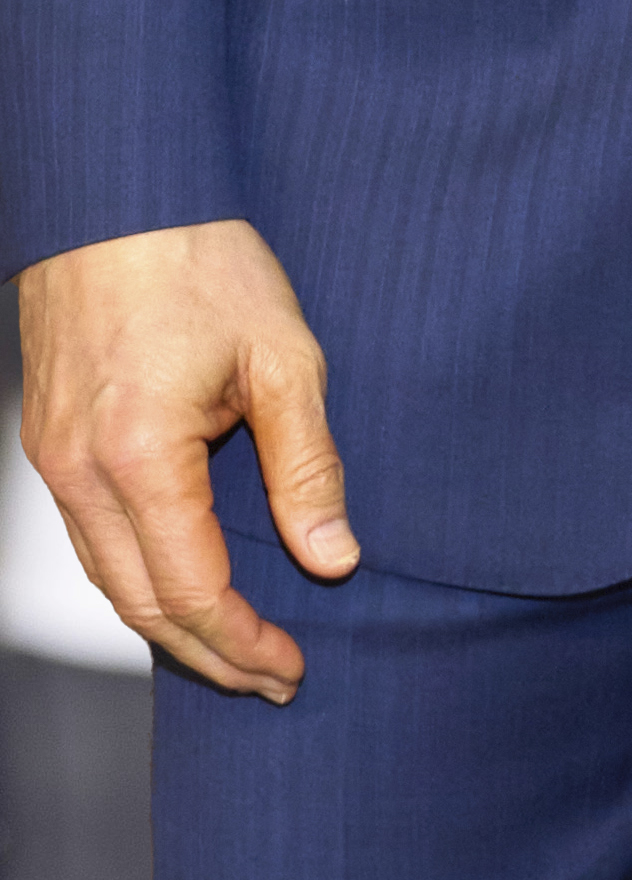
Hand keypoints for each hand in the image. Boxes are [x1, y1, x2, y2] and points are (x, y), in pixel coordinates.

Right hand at [13, 220, 357, 699]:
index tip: (295, 668)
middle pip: (138, 603)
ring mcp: (52, 457)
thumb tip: (334, 558)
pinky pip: (92, 536)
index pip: (189, 591)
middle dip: (207, 655)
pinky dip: (138, 577)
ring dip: (170, 625)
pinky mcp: (50, 439)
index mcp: (137, 457)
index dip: (243, 642)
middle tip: (272, 682)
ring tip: (238, 651)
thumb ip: (307, 466)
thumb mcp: (286, 357)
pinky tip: (185, 586)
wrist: (120, 198)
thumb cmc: (205, 264)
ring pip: (106, 576)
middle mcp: (78, 470)